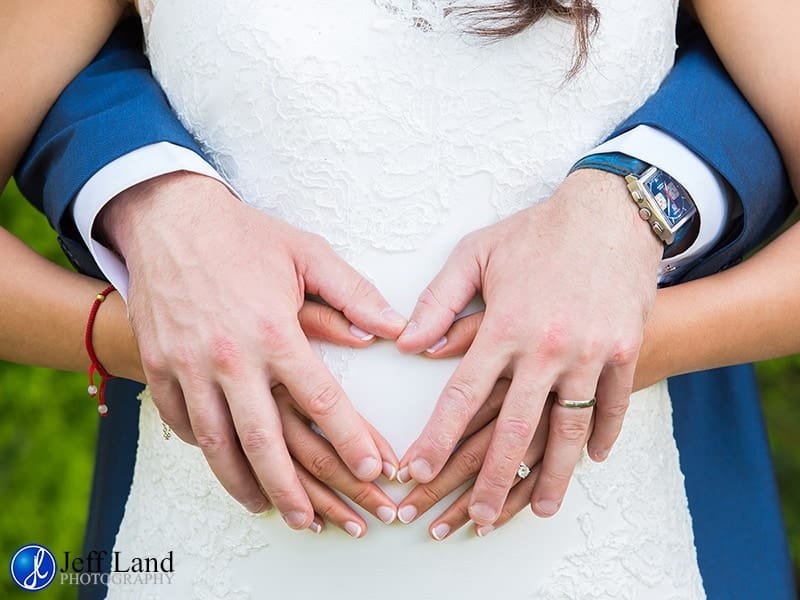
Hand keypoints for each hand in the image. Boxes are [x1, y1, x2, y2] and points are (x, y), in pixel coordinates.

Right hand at [98, 172, 407, 528]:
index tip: (374, 468)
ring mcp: (188, 365)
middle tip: (316, 521)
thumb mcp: (307, 253)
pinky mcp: (158, 365)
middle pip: (265, 440)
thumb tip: (395, 329)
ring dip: (244, 483)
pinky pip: (180, 422)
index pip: (321, 400)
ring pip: (218, 443)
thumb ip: (353, 294)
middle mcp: (231, 357)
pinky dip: (202, 449)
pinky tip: (224, 463)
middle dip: (295, 489)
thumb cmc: (244, 236)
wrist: (169, 218)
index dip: (351, 439)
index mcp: (275, 331)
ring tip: (269, 508)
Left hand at [396, 169, 661, 523]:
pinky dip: (603, 436)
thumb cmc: (537, 232)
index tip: (417, 471)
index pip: (461, 396)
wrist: (611, 210)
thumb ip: (439, 302)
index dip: (436, 438)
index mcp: (504, 326)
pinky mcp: (624, 350)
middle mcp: (546, 347)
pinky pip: (613, 406)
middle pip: (514, 429)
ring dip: (553, 475)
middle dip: (492, 479)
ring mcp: (590, 352)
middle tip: (478, 517)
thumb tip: (408, 344)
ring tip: (542, 509)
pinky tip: (591, 460)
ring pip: (568, 430)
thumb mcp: (478, 254)